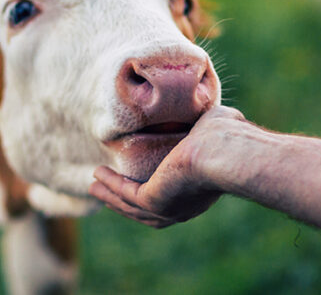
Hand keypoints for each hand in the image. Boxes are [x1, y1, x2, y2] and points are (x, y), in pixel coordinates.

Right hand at [89, 106, 251, 227]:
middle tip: (104, 188)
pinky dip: (111, 185)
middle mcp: (185, 205)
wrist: (227, 151)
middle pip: (145, 210)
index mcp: (200, 190)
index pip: (171, 195)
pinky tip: (98, 174)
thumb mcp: (213, 125)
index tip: (137, 179)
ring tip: (94, 185)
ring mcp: (170, 207)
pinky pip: (126, 194)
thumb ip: (205, 123)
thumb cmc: (227, 136)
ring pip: (131, 206)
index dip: (151, 190)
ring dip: (111, 196)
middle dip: (123, 200)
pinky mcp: (155, 201)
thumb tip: (205, 110)